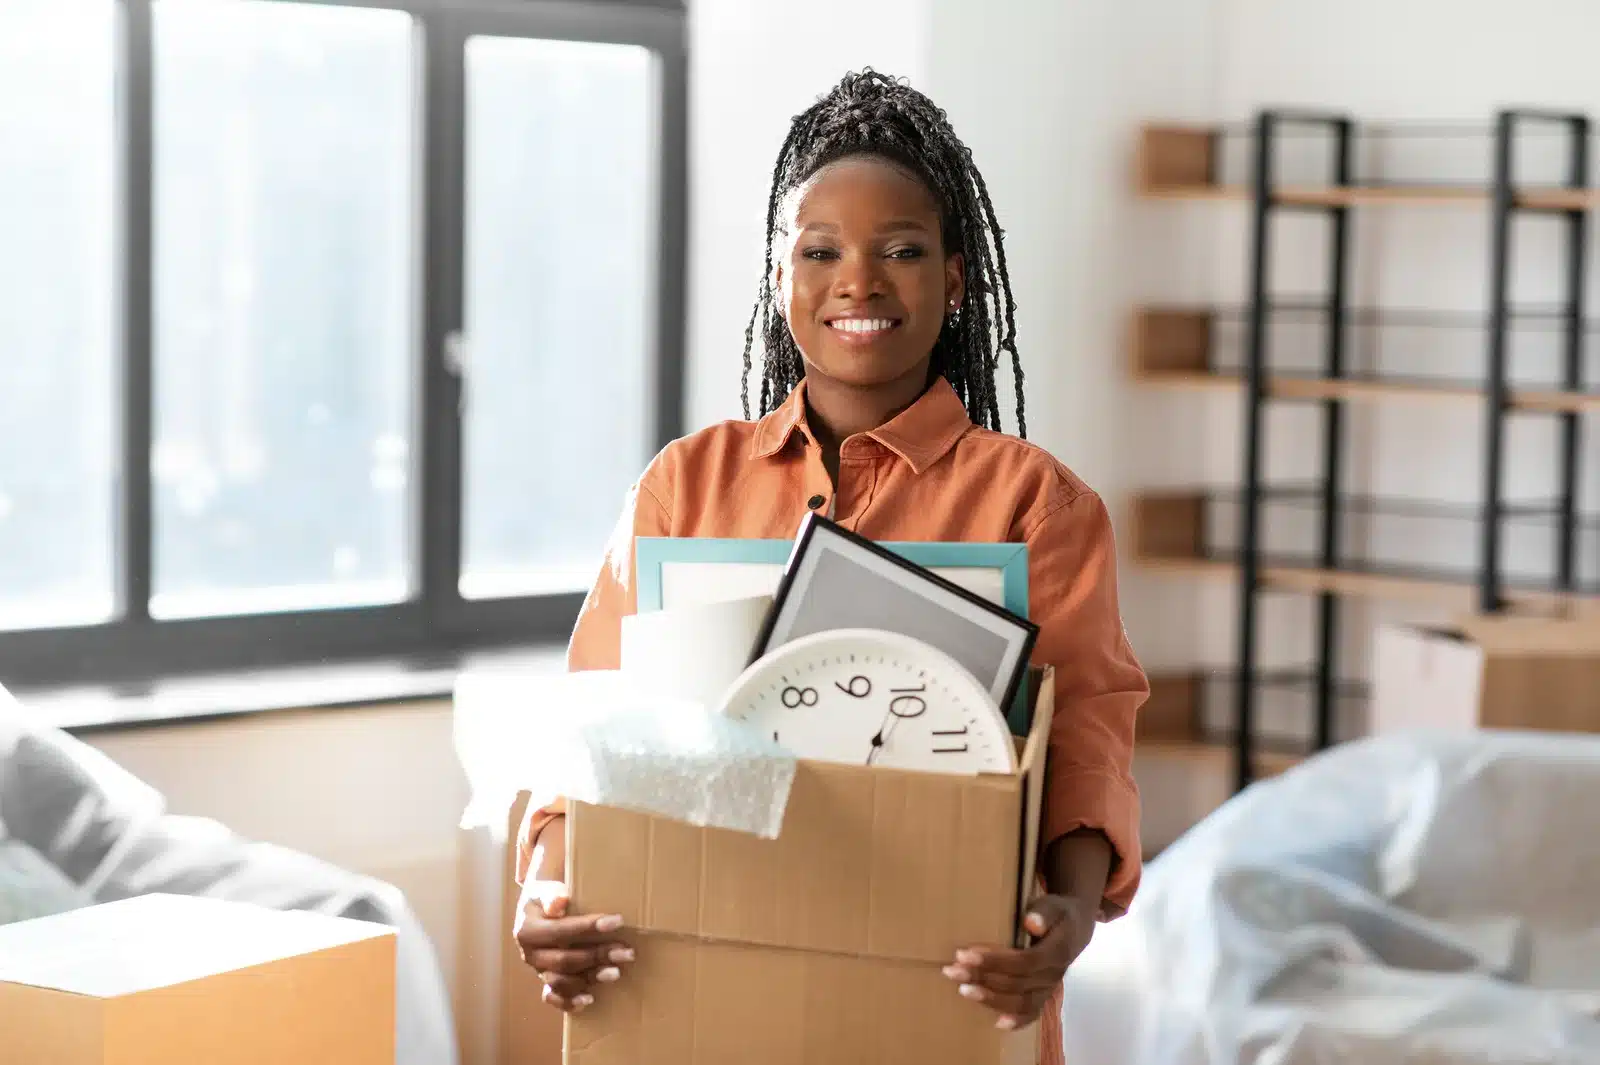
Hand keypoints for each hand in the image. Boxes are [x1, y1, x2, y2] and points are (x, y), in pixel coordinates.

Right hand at [514, 879, 633, 1012]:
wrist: (540, 906)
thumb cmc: (547, 895)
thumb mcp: (546, 888)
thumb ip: (551, 894)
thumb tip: (560, 902)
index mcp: (527, 931)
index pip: (560, 931)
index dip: (588, 927)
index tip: (617, 921)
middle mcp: (530, 955)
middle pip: (564, 961)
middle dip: (597, 956)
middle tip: (627, 952)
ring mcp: (538, 971)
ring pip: (562, 982)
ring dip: (591, 978)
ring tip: (616, 973)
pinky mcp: (547, 981)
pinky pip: (554, 998)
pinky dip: (569, 1002)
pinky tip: (590, 1000)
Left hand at [943, 894, 1093, 1028]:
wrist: (1075, 929)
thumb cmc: (1058, 914)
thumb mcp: (1054, 905)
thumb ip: (1044, 912)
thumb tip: (1031, 923)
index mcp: (1058, 951)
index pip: (1024, 961)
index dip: (994, 961)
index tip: (965, 954)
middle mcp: (1054, 975)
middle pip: (1017, 983)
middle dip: (982, 978)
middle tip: (952, 971)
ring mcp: (1049, 989)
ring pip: (1022, 1002)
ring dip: (990, 999)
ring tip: (963, 990)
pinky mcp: (1044, 996)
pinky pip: (1032, 1013)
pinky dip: (1016, 1021)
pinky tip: (997, 1024)